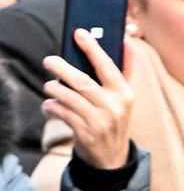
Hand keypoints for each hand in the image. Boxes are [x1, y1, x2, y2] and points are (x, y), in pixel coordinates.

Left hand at [41, 29, 134, 169]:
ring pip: (69, 98)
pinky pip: (62, 113)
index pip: (108, 66)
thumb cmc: (115, 119)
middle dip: (62, 68)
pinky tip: (50, 104)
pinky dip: (52, 106)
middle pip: (82, 81)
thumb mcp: (124, 97)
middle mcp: (114, 105)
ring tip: (49, 85)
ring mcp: (99, 120)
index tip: (79, 33)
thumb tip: (127, 42)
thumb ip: (124, 70)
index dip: (93, 48)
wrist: (111, 157)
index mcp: (125, 93)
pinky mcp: (84, 132)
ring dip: (54, 89)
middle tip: (48, 60)